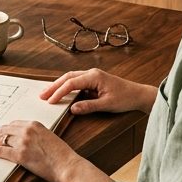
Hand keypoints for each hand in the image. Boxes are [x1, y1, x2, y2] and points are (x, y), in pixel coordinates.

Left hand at [0, 120, 111, 181]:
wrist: (66, 165)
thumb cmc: (61, 155)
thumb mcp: (48, 138)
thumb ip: (34, 136)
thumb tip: (23, 141)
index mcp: (34, 124)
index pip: (12, 124)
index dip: (2, 128)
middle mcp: (27, 130)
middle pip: (4, 130)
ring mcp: (23, 142)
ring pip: (0, 139)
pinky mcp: (21, 154)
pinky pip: (1, 150)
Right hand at [39, 67, 157, 115]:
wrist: (138, 94)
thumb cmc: (126, 98)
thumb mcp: (107, 105)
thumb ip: (89, 106)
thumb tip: (72, 109)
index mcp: (94, 76)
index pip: (71, 83)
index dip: (59, 92)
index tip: (50, 101)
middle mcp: (91, 73)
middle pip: (67, 77)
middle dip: (54, 86)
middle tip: (42, 95)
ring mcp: (92, 76)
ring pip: (71, 78)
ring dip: (59, 85)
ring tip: (47, 93)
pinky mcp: (93, 81)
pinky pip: (76, 81)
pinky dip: (66, 86)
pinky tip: (61, 92)